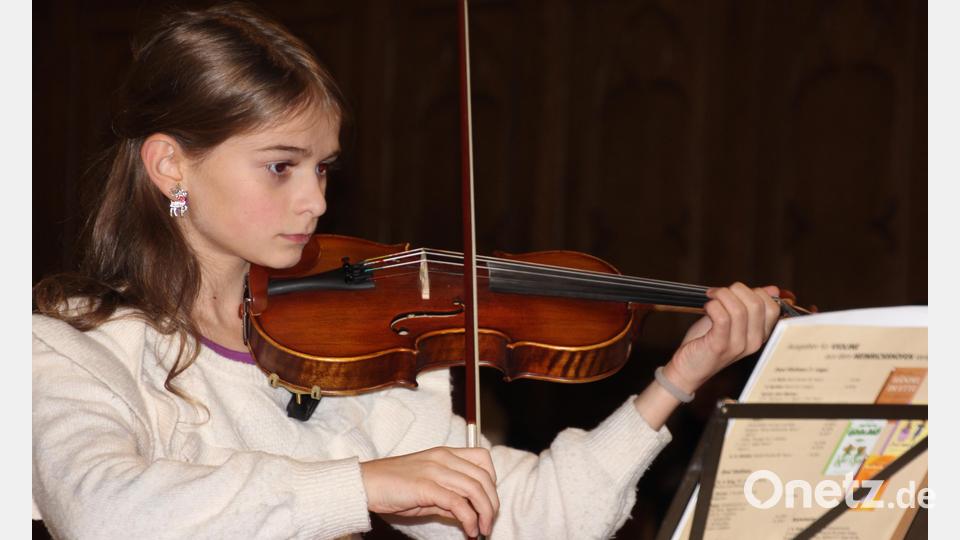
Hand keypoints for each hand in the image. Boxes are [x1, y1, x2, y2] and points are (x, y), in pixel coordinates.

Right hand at [360, 446, 499, 536]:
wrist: (364, 484)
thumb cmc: (391, 486)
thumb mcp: (425, 488)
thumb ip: (448, 497)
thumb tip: (467, 513)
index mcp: (444, 453)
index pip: (483, 459)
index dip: (492, 481)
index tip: (488, 501)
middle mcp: (443, 458)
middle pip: (483, 477)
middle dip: (492, 503)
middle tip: (489, 522)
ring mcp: (434, 470)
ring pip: (475, 489)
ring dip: (484, 513)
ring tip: (482, 530)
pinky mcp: (426, 486)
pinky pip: (458, 502)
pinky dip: (469, 519)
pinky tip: (468, 530)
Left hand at [663, 283, 779, 393]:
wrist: (688, 368)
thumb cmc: (707, 342)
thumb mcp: (731, 321)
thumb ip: (749, 305)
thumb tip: (773, 289)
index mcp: (760, 335)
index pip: (773, 307)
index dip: (753, 291)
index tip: (734, 292)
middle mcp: (754, 342)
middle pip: (757, 304)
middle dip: (735, 290)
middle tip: (717, 293)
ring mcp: (738, 345)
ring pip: (739, 309)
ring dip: (721, 296)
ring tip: (710, 298)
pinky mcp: (720, 346)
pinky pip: (723, 318)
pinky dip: (713, 306)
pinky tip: (706, 308)